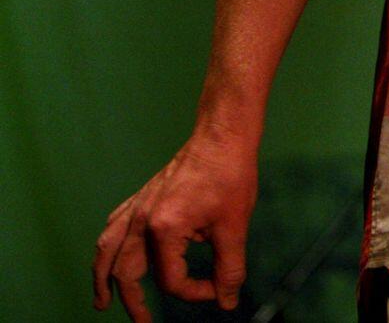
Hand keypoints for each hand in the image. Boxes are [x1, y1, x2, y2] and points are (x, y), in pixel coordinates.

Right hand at [93, 136, 256, 320]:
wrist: (222, 136)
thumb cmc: (230, 176)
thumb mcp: (235, 226)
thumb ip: (229, 268)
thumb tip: (227, 301)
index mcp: (165, 229)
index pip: (171, 280)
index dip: (196, 292)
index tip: (219, 289)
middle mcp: (142, 220)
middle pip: (125, 272)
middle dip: (133, 302)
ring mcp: (137, 207)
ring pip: (107, 250)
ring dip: (103, 278)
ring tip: (102, 302)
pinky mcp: (141, 198)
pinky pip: (114, 228)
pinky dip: (108, 248)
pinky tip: (111, 257)